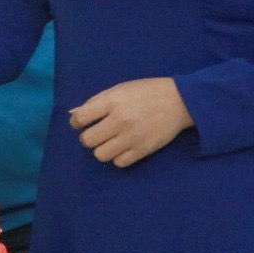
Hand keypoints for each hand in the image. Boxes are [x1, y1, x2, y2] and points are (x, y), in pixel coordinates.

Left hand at [69, 77, 190, 166]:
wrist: (179, 101)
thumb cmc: (146, 92)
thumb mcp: (120, 89)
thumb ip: (96, 102)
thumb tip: (74, 115)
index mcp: (112, 102)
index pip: (81, 118)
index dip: (76, 122)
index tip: (81, 123)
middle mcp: (119, 121)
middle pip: (88, 140)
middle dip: (88, 137)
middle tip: (97, 133)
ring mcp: (131, 138)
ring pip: (100, 155)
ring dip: (101, 149)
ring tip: (109, 142)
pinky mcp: (142, 150)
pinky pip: (119, 163)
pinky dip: (117, 157)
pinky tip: (122, 148)